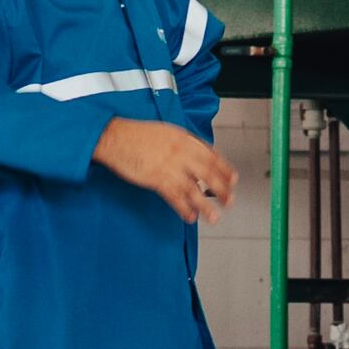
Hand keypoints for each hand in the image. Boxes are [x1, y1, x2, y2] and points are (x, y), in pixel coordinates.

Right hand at [97, 119, 234, 222]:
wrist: (115, 137)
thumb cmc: (137, 134)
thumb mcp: (166, 131)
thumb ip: (184, 143)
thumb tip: (198, 156)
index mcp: (184, 138)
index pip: (213, 155)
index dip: (226, 170)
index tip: (233, 180)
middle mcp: (181, 152)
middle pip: (209, 173)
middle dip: (222, 190)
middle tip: (228, 201)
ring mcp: (169, 166)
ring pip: (194, 189)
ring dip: (206, 206)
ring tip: (214, 217)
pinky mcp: (157, 179)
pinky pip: (175, 197)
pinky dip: (184, 208)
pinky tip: (189, 216)